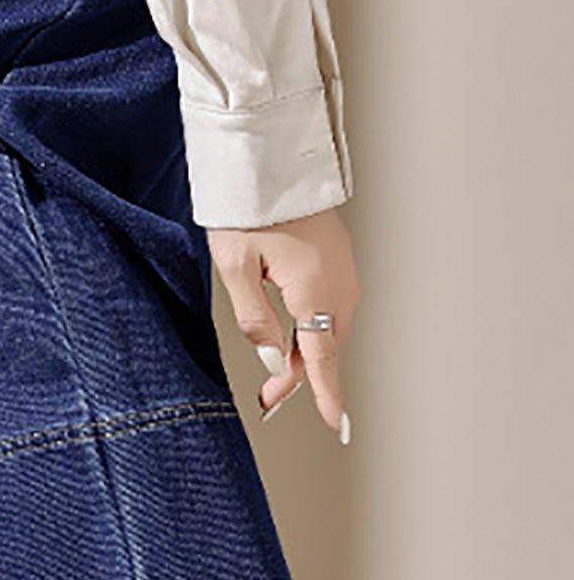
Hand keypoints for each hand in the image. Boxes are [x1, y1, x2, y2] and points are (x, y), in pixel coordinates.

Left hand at [206, 208, 360, 436]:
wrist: (272, 153)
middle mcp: (337, 284)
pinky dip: (312, 326)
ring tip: (275, 367)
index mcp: (313, 290)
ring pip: (327, 328)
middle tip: (268, 396)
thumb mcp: (236, 267)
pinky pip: (330, 306)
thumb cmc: (250, 204)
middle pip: (323, 348)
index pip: (322, 359)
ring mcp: (343, 270)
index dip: (326, 397)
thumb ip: (254, 319)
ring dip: (306, 351)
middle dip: (301, 376)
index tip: (336, 426)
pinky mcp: (339, 258)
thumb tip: (273, 359)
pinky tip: (290, 328)